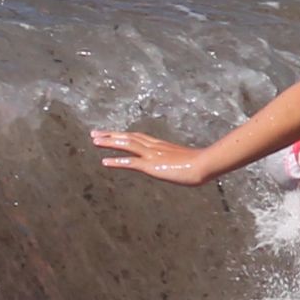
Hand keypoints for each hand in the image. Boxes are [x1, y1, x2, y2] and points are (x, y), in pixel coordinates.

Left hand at [93, 128, 215, 183]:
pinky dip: (117, 161)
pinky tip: (104, 162)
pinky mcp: (151, 166)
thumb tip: (182, 164)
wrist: (205, 164)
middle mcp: (154, 147)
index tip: (112, 133)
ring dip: (109, 142)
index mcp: (161, 145)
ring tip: (94, 141)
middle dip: (110, 135)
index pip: (137, 137)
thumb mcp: (187, 161)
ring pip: (126, 145)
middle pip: (128, 137)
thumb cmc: (201, 164)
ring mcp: (152, 155)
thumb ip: (180, 161)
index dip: (123, 135)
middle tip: (95, 133)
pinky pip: (130, 162)